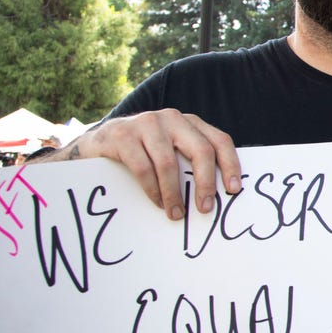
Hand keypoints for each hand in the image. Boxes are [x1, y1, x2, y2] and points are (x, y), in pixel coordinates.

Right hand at [43, 109, 241, 220]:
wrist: (98, 143)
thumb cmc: (144, 152)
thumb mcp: (171, 150)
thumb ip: (190, 162)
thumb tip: (218, 195)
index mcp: (190, 123)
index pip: (219, 141)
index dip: (230, 165)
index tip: (233, 190)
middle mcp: (172, 119)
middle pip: (200, 150)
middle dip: (205, 183)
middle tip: (205, 208)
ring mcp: (147, 123)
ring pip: (169, 163)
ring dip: (174, 193)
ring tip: (176, 213)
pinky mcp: (123, 134)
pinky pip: (143, 167)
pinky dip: (152, 189)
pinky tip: (156, 203)